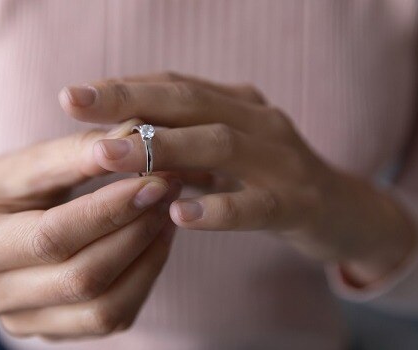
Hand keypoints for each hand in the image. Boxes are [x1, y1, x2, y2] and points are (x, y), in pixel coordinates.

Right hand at [0, 123, 181, 339]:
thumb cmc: (0, 193)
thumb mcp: (24, 165)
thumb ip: (74, 153)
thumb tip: (134, 136)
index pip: (50, 237)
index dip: (108, 211)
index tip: (152, 182)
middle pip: (81, 277)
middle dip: (135, 231)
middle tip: (167, 190)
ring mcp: (23, 323)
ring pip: (104, 308)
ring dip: (147, 257)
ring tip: (166, 213)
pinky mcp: (54, 332)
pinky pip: (112, 318)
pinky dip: (143, 278)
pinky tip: (156, 240)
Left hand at [60, 72, 417, 285]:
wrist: (344, 211)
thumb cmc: (268, 180)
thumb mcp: (224, 154)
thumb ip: (181, 143)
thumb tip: (115, 139)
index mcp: (235, 104)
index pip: (174, 85)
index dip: (124, 87)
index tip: (75, 95)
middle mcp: (257, 121)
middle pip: (189, 101)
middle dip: (129, 100)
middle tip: (73, 103)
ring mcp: (281, 160)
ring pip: (219, 145)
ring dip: (160, 149)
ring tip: (107, 157)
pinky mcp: (298, 203)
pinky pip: (256, 205)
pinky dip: (217, 208)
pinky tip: (178, 214)